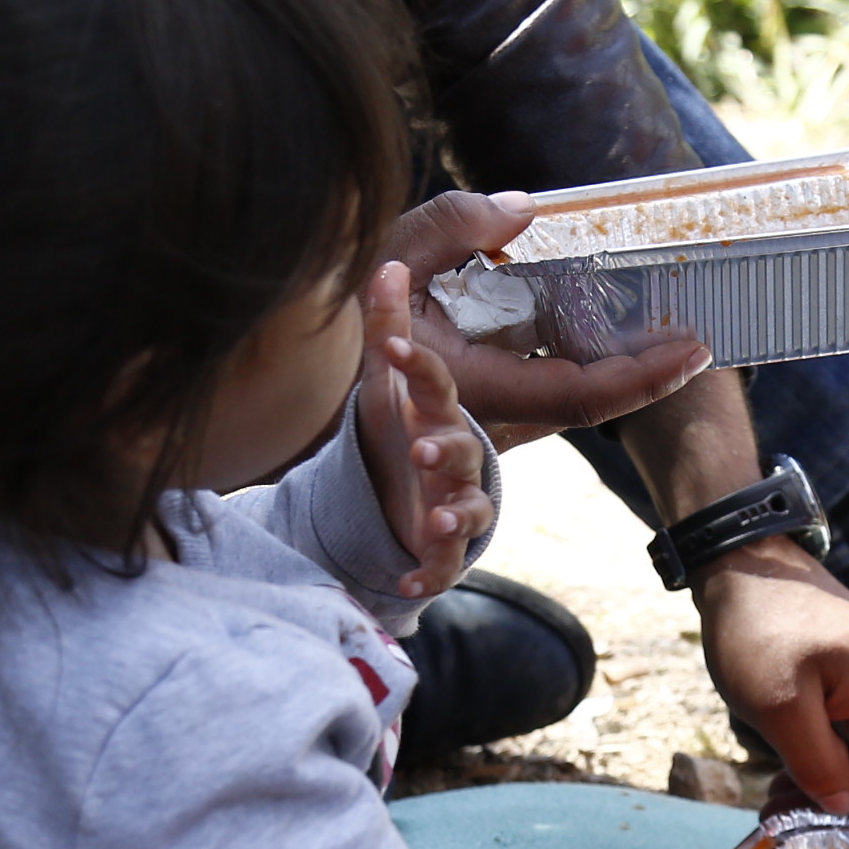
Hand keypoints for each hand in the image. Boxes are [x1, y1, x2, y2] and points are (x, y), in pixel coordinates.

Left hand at [355, 263, 491, 600]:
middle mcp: (452, 454)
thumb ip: (385, 326)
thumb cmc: (401, 425)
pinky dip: (426, 574)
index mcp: (436, 410)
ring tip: (438, 520)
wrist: (402, 490)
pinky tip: (406, 582)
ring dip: (454, 514)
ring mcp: (449, 500)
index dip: (420, 368)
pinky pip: (440, 564)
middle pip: (460, 450)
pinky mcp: (436, 546)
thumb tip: (384, 266)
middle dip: (446, 451)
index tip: (395, 350)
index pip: (435, 383)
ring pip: (464, 508)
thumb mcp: (384, 381)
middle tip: (422, 450)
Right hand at [391, 189, 714, 451]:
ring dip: (628, 362)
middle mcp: (501, 410)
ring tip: (671, 319)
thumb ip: (452, 225)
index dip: (644, 377)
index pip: (582, 394)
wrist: (338, 367)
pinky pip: (560, 380)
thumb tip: (522, 209)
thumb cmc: (359, 313)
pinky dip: (595, 354)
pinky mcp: (504, 397)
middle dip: (652, 370)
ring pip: (581, 394)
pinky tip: (616, 318)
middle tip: (700, 331)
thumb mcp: (393, 254)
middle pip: (596, 400)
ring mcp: (504, 409)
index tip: (694, 348)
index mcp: (480, 384)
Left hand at [696, 539, 848, 814]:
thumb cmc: (760, 624)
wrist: (738, 559)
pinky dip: (815, 764)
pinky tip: (780, 785)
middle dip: (844, 814)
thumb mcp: (780, 704)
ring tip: (773, 813)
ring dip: (822, 792)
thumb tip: (847, 813)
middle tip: (788, 840)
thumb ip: (818, 765)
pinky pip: (842, 739)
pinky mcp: (843, 684)